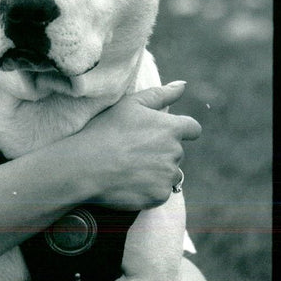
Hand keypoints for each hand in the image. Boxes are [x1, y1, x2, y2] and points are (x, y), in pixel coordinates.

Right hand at [72, 81, 200, 211]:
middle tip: (132, 150)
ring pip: (169, 173)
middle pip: (176, 152)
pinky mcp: (160, 195)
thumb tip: (183, 85)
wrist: (87, 167)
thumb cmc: (106, 130)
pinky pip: (160, 191)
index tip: (162, 135)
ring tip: (129, 167)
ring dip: (156, 171)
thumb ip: (161, 94)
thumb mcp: (130, 104)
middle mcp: (175, 152)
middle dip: (161, 151)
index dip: (181, 130)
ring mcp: (168, 176)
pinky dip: (148, 188)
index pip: (193, 129)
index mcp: (170, 128)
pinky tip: (128, 182)